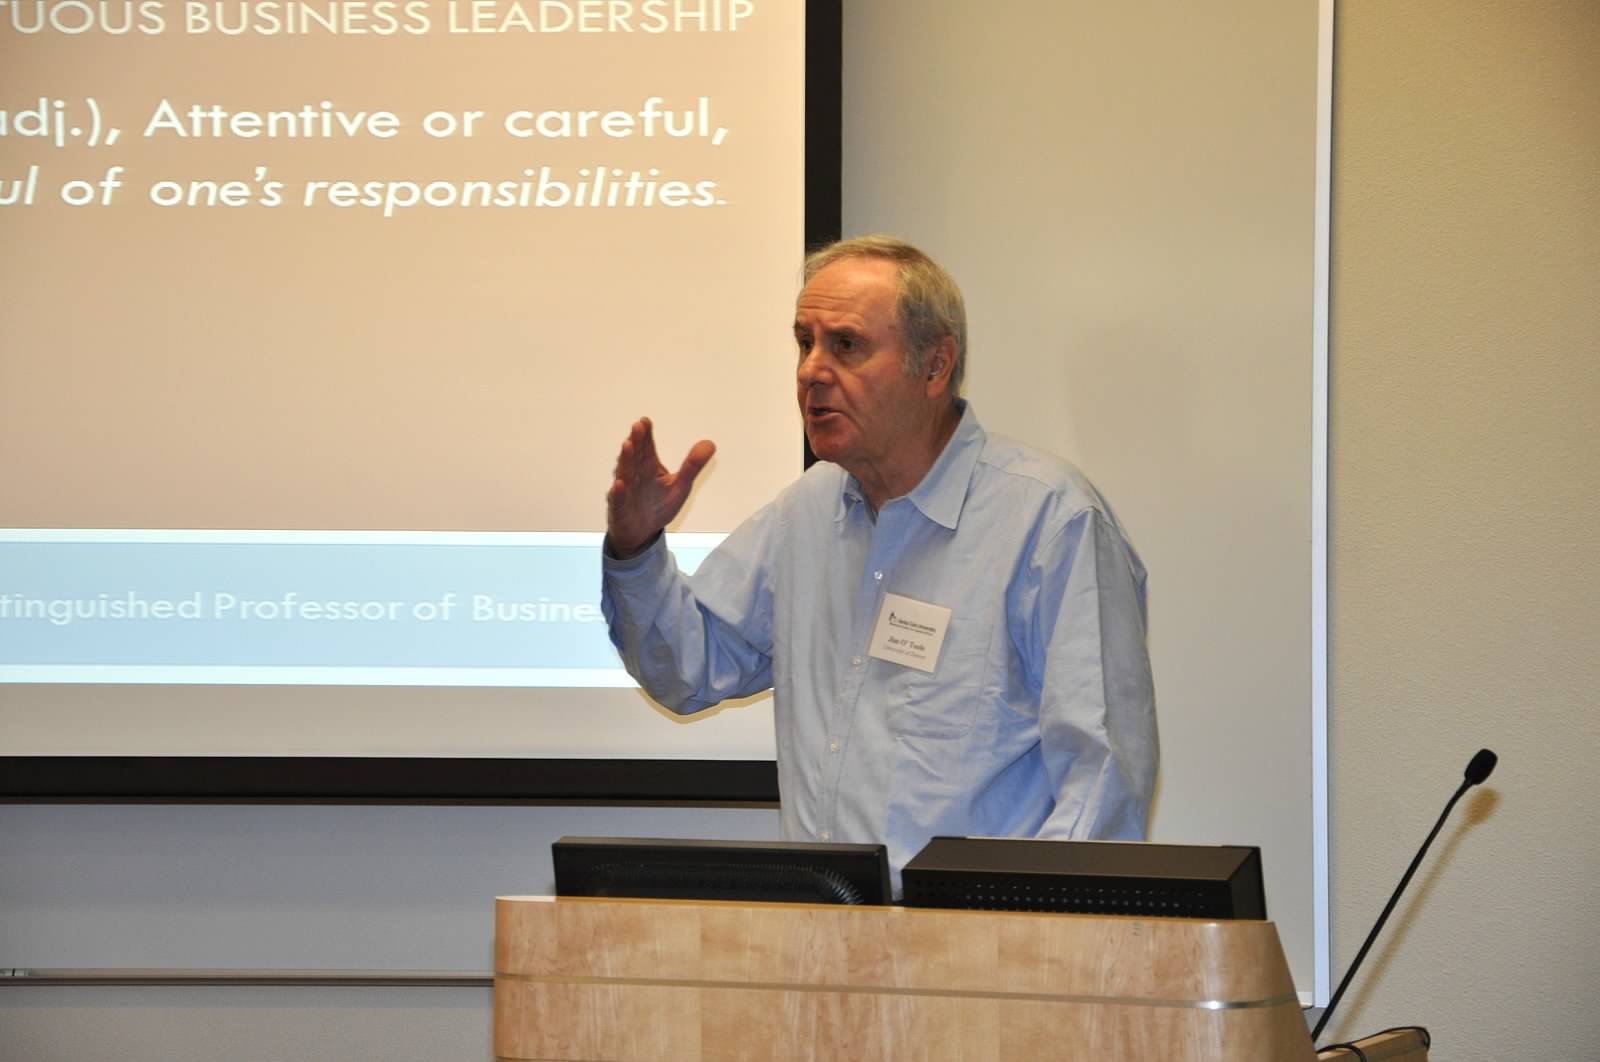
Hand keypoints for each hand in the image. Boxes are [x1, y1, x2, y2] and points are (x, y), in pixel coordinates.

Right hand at [606, 417, 715, 557]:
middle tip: (638, 426)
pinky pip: (618, 500)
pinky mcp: (620, 510)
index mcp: (648, 468)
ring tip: (627, 445)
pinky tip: (619, 484)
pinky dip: (618, 493)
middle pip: (635, 456)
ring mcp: (626, 492)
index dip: (646, 435)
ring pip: (625, 474)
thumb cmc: (658, 506)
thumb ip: (692, 465)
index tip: (645, 421)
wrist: (642, 534)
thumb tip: (710, 443)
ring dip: (625, 460)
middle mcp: (635, 476)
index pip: (647, 448)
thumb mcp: (680, 485)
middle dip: (637, 441)